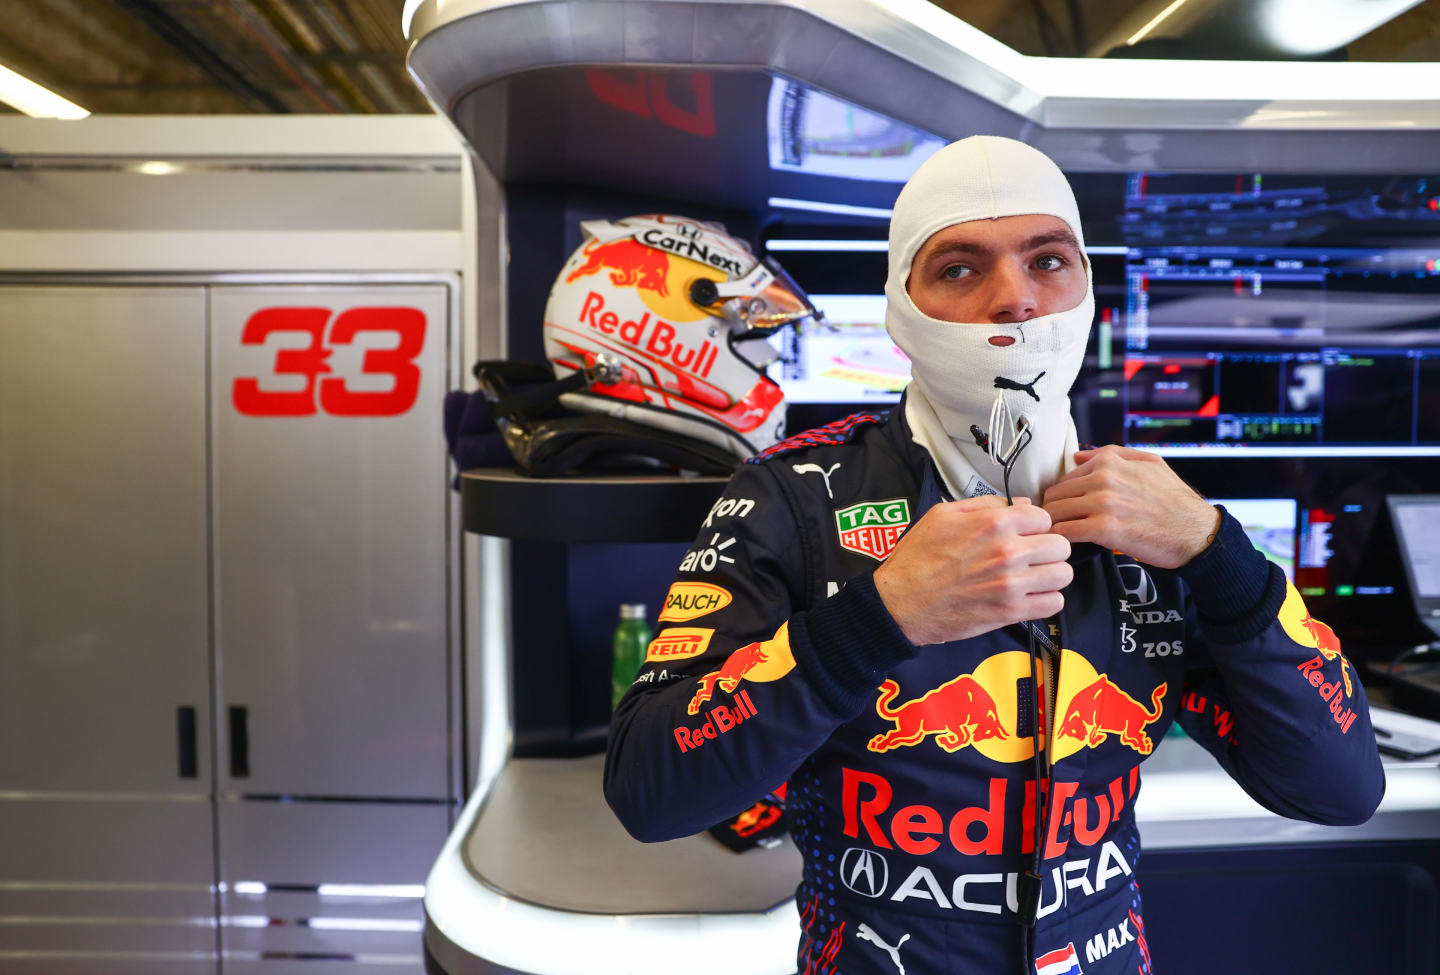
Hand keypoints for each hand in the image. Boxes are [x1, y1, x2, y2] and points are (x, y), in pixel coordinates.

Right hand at [873, 495, 1072, 645]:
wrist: (900, 602)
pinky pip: (1053, 603)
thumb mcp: (943, 515)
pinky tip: (1029, 596)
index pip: (1044, 517)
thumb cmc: (917, 559)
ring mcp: (1011, 583)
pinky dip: (1046, 600)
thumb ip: (986, 504)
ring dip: (1050, 575)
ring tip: (1033, 577)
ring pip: (1062, 575)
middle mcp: (1007, 551)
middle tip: (1032, 557)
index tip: (1026, 535)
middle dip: (1048, 550)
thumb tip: (1020, 505)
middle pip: (1060, 546)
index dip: (1036, 526)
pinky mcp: (1010, 612)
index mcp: (993, 523)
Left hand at [1041, 445, 1220, 568]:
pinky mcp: (1104, 529)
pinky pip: (1064, 533)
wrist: (1196, 532)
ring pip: (1054, 513)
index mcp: (1109, 462)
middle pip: (1053, 496)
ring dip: (1054, 527)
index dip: (1062, 497)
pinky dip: (1061, 541)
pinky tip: (1068, 547)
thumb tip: (1076, 456)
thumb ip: (1112, 454)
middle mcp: (1103, 479)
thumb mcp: (1150, 463)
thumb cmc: (1174, 500)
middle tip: (1059, 527)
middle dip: (1054, 512)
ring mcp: (1102, 504)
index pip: (1064, 478)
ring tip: (1061, 539)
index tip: (1065, 510)